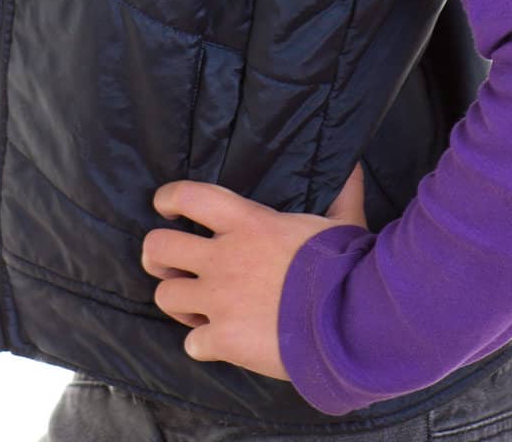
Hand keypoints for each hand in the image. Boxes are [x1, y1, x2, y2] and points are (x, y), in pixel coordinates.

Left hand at [140, 161, 368, 381]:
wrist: (348, 322)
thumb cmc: (346, 266)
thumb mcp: (342, 223)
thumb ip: (342, 195)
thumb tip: (355, 166)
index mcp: (247, 222)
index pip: (189, 196)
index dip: (168, 198)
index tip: (164, 205)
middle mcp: (223, 257)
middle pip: (158, 246)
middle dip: (157, 255)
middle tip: (169, 264)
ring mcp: (219, 300)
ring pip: (165, 296)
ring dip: (179, 301)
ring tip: (195, 306)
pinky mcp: (223, 340)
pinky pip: (192, 344)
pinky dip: (202, 345)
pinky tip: (218, 344)